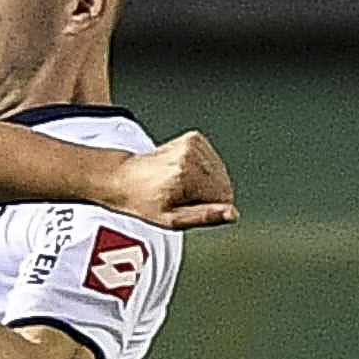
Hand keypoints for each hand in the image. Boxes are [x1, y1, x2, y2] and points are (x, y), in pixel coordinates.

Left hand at [117, 131, 237, 230]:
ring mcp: (193, 142)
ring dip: (204, 181)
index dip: (210, 208)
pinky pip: (212, 159)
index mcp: (185, 176)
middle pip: (223, 182)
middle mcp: (190, 155)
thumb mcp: (173, 220)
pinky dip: (201, 168)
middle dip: (208, 194)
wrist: (126, 178)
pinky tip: (182, 172)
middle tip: (182, 197)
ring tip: (180, 184)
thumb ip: (205, 216)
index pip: (224, 197)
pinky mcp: (194, 137)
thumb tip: (232, 214)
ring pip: (219, 171)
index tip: (188, 207)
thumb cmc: (146, 202)